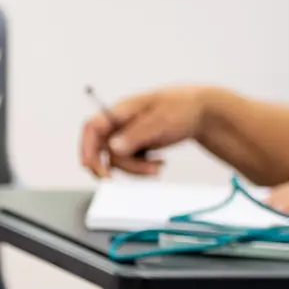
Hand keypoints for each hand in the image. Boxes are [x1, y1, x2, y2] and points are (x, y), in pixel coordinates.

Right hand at [79, 87, 209, 176]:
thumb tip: (113, 148)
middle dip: (112, 166)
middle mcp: (121, 123)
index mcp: (122, 110)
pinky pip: (131, 162)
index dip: (86, 147)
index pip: (93, 127)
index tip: (91, 166)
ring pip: (118, 159)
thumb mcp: (161, 120)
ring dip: (135, 168)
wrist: (202, 112)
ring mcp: (129, 135)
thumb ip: (136, 135)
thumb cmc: (182, 108)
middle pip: (103, 148)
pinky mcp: (138, 145)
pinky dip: (143, 168)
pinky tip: (160, 163)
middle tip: (112, 181)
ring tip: (158, 167)